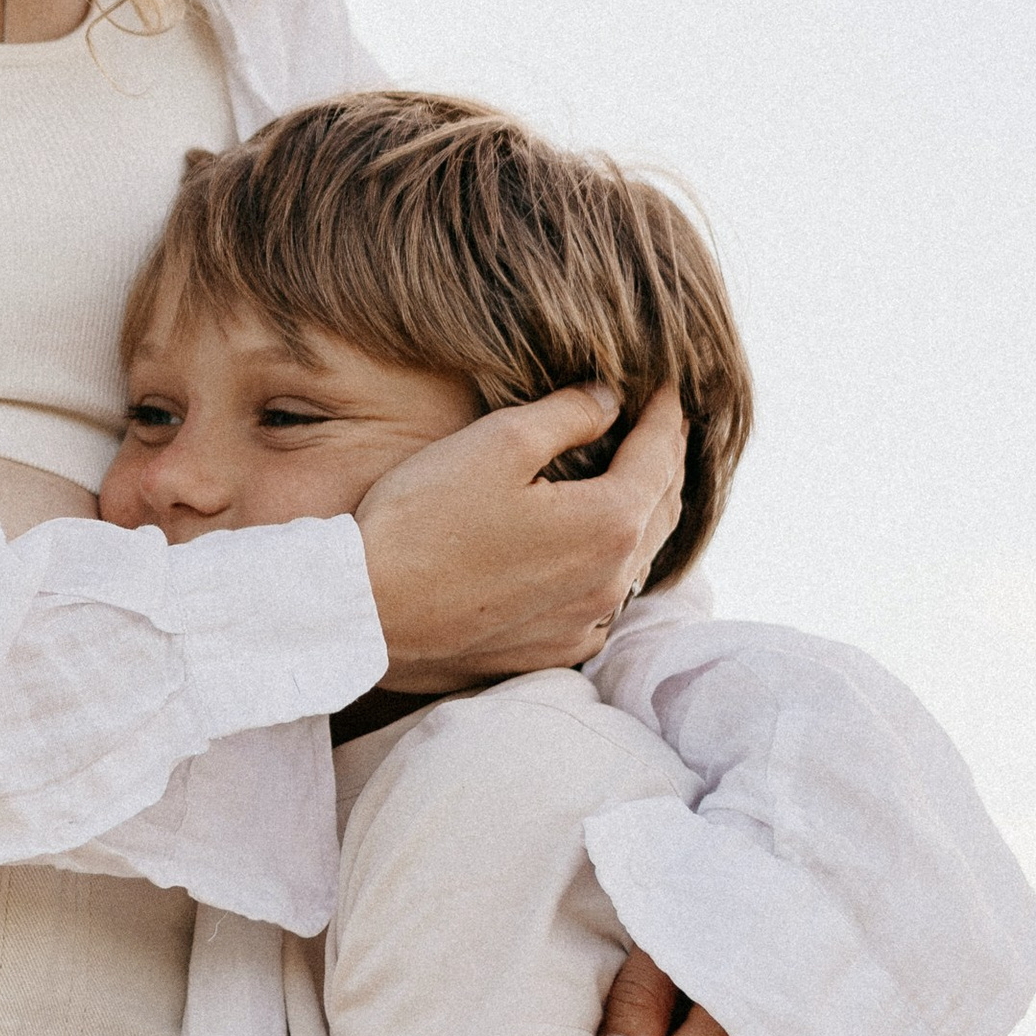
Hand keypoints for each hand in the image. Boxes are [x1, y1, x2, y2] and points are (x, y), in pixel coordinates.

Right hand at [356, 385, 685, 694]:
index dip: (665, 413)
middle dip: (665, 461)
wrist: (366, 613)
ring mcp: (583, 624)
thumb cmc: (423, 522)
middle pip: (661, 508)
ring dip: (644, 514)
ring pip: (638, 559)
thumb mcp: (496, 443)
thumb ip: (567, 415)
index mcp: (609, 524)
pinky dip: (614, 566)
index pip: (659, 455)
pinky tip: (597, 553)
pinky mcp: (551, 650)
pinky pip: (606, 602)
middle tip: (661, 425)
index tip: (669, 386)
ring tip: (638, 479)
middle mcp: (611, 582)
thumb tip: (609, 400)